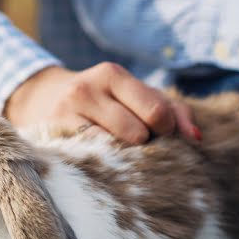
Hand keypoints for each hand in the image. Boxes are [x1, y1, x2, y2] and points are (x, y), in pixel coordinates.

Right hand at [3, 63, 197, 143]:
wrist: (42, 100)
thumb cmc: (103, 101)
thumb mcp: (134, 96)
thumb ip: (173, 110)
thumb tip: (196, 138)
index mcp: (113, 75)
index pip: (158, 112)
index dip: (166, 132)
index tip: (157, 135)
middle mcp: (87, 88)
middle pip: (139, 133)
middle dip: (144, 145)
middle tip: (134, 145)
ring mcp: (66, 113)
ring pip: (115, 148)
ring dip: (123, 157)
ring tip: (116, 152)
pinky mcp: (52, 134)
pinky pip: (91, 158)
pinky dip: (102, 163)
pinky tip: (99, 159)